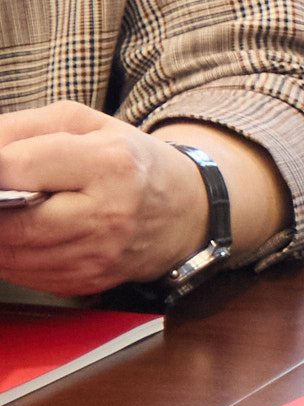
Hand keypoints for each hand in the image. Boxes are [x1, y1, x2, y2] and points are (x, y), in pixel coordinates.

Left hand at [0, 103, 216, 295]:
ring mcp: (97, 255)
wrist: (184, 212)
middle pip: (9, 222)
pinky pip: (22, 273)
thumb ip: (22, 130)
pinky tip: (24, 233)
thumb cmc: (131, 162)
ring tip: (12, 210)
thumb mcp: (86, 124)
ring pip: (9, 253)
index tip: (1, 166)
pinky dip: (11, 253)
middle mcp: (109, 215)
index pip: (17, 167)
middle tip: (3, 194)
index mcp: (112, 163)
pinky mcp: (85, 281)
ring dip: (0, 231)